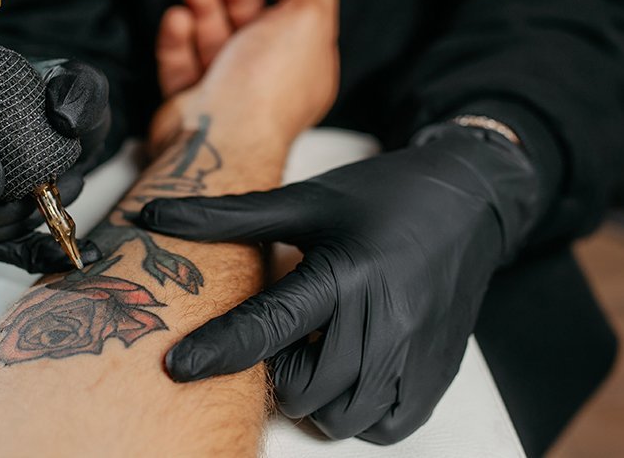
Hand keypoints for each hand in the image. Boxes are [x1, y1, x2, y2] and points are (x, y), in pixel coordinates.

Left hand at [139, 124, 540, 441]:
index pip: (271, 325)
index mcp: (347, 272)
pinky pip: (385, 426)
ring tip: (315, 351)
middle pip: (304, 385)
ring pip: (342, 416)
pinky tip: (347, 371)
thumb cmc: (381, 197)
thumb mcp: (304, 201)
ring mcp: (416, 353)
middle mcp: (386, 319)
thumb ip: (228, 217)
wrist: (469, 201)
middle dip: (276, 371)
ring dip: (314, 397)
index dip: (219, 349)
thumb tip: (155, 215)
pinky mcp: (437, 375)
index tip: (176, 366)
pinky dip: (356, 412)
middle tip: (282, 334)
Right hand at [150, 0, 340, 152]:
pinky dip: (177, 37)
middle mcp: (267, 79)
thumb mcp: (312, 19)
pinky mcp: (190, 100)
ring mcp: (227, 91)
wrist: (220, 135)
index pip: (299, 16)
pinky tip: (179, 19)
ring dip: (204, 6)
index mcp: (305, 65)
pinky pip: (180, 61)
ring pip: (213, 38)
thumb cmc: (266, 88)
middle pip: (252, 23)